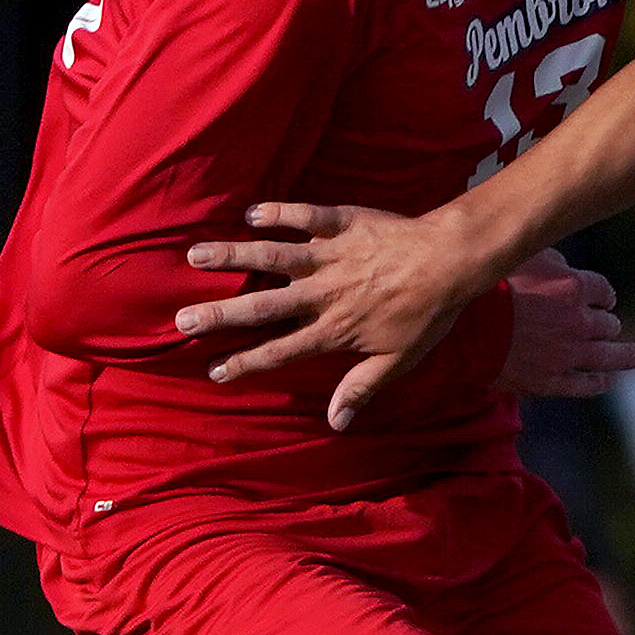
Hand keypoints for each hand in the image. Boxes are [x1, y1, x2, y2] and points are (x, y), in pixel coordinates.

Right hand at [179, 200, 502, 430]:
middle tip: (181, 319)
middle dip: (220, 314)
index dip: (247, 363)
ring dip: (233, 256)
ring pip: (273, 256)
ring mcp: (331, 256)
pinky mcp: (343, 223)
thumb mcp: (399, 359)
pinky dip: (278, 212)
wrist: (452, 260)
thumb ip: (362, 388)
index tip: (214, 371)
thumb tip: (336, 423)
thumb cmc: (428, 313)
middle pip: (264, 306)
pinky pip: (304, 215)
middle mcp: (324, 293)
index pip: (282, 350)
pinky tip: (251, 213)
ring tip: (194, 256)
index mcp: (335, 328)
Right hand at [494, 247, 634, 398]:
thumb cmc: (488, 286)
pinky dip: (598, 383)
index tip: (602, 298)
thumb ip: (552, 260)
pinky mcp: (550, 381)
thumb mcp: (522, 256)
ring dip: (631, 355)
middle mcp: (579, 322)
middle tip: (605, 323)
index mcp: (574, 288)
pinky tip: (607, 381)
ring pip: (610, 357)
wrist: (463, 329)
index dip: (603, 295)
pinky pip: (584, 385)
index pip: (604, 291)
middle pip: (607, 323)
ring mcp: (567, 355)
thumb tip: (565, 266)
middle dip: (606, 322)